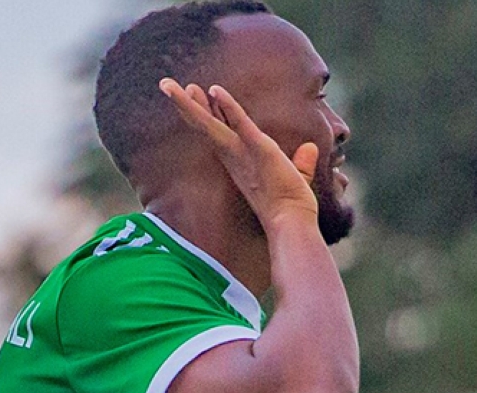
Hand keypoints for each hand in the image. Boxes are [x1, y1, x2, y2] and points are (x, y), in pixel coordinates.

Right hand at [159, 78, 318, 231]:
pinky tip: (214, 89)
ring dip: (190, 104)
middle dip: (186, 105)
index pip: (217, 131)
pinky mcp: (259, 148)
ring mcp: (242, 153)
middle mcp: (234, 156)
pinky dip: (228, 106)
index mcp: (238, 160)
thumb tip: (310, 149)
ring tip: (168, 86)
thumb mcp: (297, 177)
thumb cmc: (291, 206)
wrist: (291, 223)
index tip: (193, 94)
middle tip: (167, 85)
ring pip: (210, 124)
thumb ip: (301, 162)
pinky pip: (240, 123)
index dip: (205, 112)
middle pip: (205, 126)